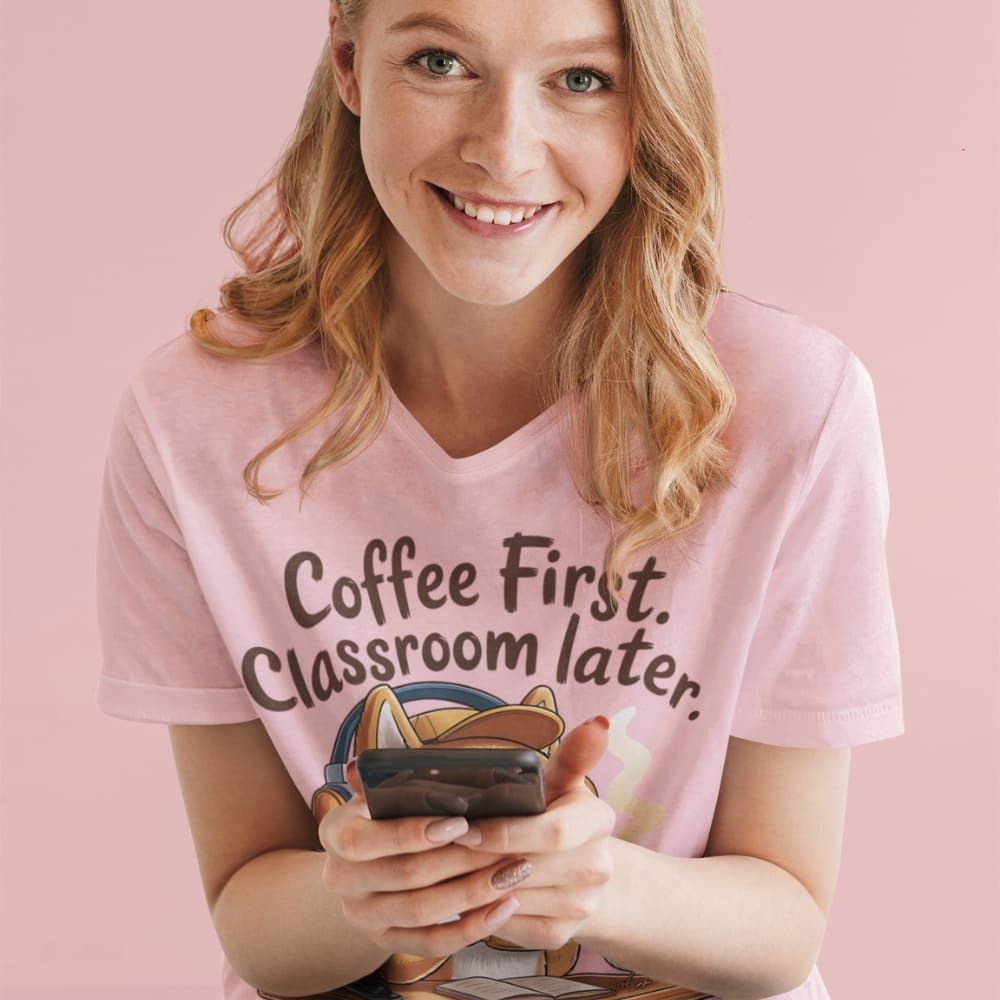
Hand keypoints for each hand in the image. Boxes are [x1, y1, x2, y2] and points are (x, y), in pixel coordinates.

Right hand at [317, 762, 533, 957]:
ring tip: (514, 871)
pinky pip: (433, 943)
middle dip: (461, 859)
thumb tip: (414, 769)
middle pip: (405, 875)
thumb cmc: (383, 814)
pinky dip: (472, 927)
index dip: (414, 833)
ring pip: (423, 911)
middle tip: (505, 845)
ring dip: (474, 893)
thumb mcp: (378, 792)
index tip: (462, 822)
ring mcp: (362, 916)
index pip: (366, 840)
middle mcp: (341, 879)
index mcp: (335, 833)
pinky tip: (504, 907)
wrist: (358, 866)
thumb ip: (391, 780)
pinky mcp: (386, 942)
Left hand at [454, 716, 616, 950]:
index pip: (554, 831)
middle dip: (476, 858)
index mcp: (598, 820)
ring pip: (511, 897)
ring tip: (435, 866)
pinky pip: (509, 924)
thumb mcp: (563, 783)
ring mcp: (581, 905)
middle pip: (527, 865)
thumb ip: (571, 756)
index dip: (506, 832)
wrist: (583, 870)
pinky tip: (459, 890)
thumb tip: (598, 722)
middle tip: (436, 847)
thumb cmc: (558, 814)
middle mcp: (597, 867)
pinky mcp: (560, 933)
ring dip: (469, 884)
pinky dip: (479, 909)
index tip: (466, 827)